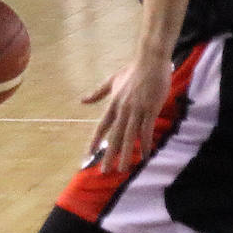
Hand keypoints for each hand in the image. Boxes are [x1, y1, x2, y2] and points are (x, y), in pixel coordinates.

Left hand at [83, 57, 172, 172]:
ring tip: (122, 169)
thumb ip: (98, 93)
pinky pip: (146, 131)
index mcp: (113, 103)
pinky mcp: (150, 110)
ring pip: (128, 137)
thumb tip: (82, 100)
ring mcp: (137, 110)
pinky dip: (144, 144)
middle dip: (108, 155)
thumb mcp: (112, 81)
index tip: (89, 154)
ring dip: (125, 154)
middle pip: (113, 136)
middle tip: (104, 171)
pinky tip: (144, 156)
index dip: (95, 140)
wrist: (150, 61)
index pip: (101, 126)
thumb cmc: (132, 71)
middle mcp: (122, 109)